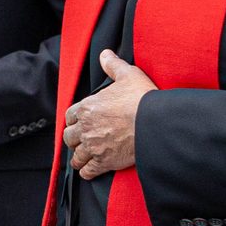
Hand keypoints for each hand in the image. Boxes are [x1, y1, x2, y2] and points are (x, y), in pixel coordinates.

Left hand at [62, 51, 154, 179]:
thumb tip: (105, 54)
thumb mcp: (128, 75)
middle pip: (69, 137)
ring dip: (78, 158)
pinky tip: (89, 171)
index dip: (73, 120)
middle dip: (74, 139)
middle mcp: (85, 127)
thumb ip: (114, 66)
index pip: (69, 116)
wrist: (156, 123)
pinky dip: (87, 172)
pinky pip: (88, 170)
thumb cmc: (143, 98)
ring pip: (76, 155)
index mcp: (86, 107)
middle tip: (80, 142)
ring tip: (82, 159)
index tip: (77, 124)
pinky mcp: (104, 162)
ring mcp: (93, 146)